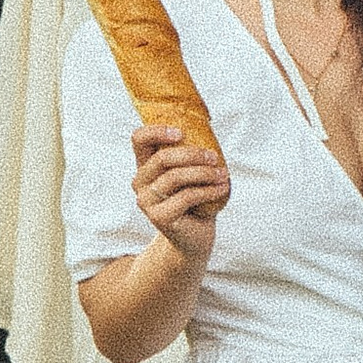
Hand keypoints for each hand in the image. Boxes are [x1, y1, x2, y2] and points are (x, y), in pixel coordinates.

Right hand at [129, 121, 229, 259]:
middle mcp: (141, 182)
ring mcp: (146, 201)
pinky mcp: (159, 217)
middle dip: (192, 154)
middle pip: (162, 158)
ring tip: (224, 175)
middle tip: (214, 157)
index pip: (139, 139)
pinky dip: (209, 190)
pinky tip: (222, 188)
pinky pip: (186, 196)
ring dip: (204, 173)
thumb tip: (207, 125)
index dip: (157, 131)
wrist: (194, 237)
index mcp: (146, 165)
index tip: (180, 132)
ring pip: (175, 177)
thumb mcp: (193, 172)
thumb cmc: (196, 200)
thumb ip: (193, 152)